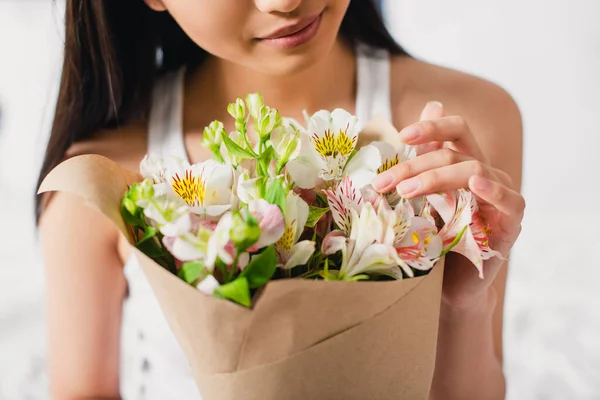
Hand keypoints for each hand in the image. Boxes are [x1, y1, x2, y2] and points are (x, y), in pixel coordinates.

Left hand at [372, 102, 524, 308]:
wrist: (448, 285)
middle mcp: (486, 174)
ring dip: (435, 178)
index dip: (432, 127)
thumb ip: (421, 162)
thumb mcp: (421, 199)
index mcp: (465, 163)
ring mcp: (501, 197)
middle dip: (414, 166)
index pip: (457, 130)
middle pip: (453, 154)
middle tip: (385, 183)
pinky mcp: (512, 223)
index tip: (403, 135)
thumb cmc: (434, 239)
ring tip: (405, 192)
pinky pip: (510, 201)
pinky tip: (475, 185)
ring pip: (473, 170)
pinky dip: (493, 190)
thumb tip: (428, 108)